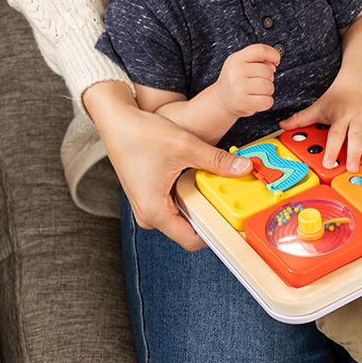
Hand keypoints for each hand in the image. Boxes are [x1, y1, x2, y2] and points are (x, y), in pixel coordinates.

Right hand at [83, 81, 251, 250]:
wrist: (117, 121)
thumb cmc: (142, 135)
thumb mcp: (186, 146)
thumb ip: (217, 161)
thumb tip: (244, 168)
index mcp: (154, 211)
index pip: (191, 240)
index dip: (217, 234)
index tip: (236, 226)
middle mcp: (148, 215)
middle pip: (189, 229)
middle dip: (212, 216)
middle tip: (234, 201)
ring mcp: (147, 206)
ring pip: (183, 215)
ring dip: (201, 203)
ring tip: (220, 188)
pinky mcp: (149, 196)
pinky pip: (175, 204)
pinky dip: (191, 195)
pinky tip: (203, 180)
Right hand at [214, 44, 279, 118]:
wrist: (221, 101)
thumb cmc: (235, 81)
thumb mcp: (242, 65)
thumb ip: (258, 61)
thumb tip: (273, 65)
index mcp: (236, 59)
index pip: (260, 50)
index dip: (273, 54)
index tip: (276, 61)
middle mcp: (236, 72)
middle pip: (267, 71)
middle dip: (269, 78)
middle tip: (259, 82)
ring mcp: (238, 88)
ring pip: (269, 86)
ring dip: (268, 91)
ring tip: (258, 91)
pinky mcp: (243, 103)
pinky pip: (267, 101)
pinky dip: (266, 102)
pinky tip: (257, 100)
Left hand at [279, 77, 361, 172]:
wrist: (357, 78)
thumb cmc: (337, 96)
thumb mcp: (318, 106)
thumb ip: (301, 118)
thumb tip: (280, 125)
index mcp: (341, 117)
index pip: (335, 135)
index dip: (332, 149)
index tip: (329, 162)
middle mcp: (357, 117)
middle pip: (356, 136)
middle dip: (356, 151)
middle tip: (355, 167)